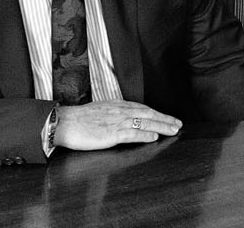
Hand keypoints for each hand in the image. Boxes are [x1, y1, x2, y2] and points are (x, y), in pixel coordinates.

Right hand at [55, 101, 181, 151]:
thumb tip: (127, 118)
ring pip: (145, 123)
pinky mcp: (111, 134)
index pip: (144, 108)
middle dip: (165, 119)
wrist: (64, 122)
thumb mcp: (102, 110)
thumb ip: (116, 113)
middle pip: (149, 114)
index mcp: (118, 105)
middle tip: (178, 124)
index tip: (168, 117)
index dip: (158, 113)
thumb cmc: (79, 118)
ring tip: (173, 130)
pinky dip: (144, 136)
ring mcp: (117, 122)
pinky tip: (154, 138)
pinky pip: (132, 134)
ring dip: (161, 126)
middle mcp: (121, 111)